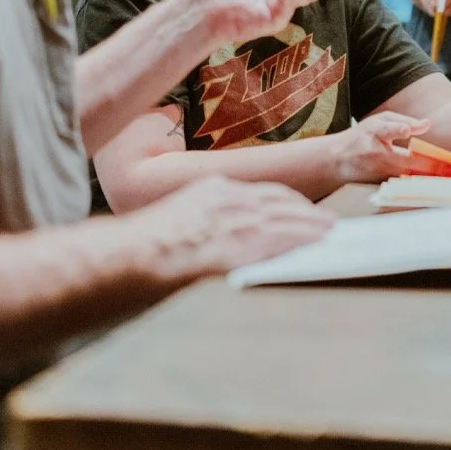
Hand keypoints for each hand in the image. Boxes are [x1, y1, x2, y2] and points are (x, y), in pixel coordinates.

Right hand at [129, 175, 335, 278]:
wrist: (119, 258)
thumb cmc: (135, 249)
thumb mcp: (173, 225)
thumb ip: (201, 230)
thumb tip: (214, 246)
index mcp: (207, 191)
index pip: (257, 192)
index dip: (284, 202)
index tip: (302, 210)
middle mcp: (223, 197)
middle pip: (276, 201)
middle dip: (304, 212)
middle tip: (328, 223)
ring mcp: (228, 219)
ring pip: (281, 217)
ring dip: (309, 225)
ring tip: (331, 233)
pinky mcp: (232, 243)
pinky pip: (275, 238)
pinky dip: (300, 239)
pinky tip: (317, 243)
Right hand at [332, 112, 450, 182]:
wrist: (335, 161)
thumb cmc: (360, 138)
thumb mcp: (376, 122)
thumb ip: (402, 121)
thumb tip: (427, 124)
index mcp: (374, 134)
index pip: (387, 130)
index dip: (399, 129)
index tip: (410, 129)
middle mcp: (376, 155)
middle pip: (407, 161)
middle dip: (430, 164)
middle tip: (450, 166)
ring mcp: (379, 174)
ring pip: (409, 177)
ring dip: (429, 177)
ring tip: (450, 176)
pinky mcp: (381, 186)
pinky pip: (405, 185)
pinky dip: (421, 185)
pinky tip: (438, 186)